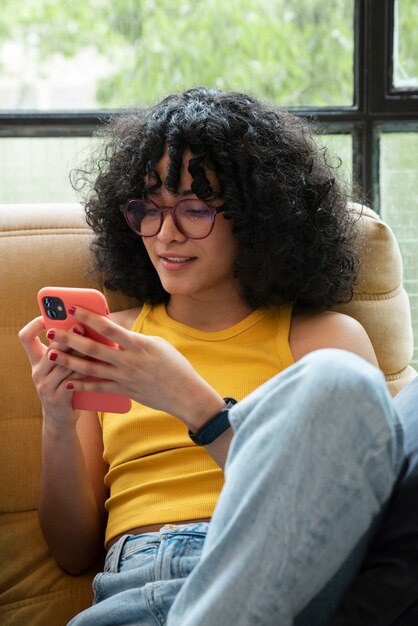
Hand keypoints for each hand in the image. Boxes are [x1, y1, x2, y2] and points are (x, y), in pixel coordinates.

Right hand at [18, 316, 82, 425]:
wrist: (60, 419)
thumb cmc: (64, 386)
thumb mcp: (58, 368)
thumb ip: (65, 350)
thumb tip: (84, 324)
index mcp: (36, 361)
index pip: (25, 338)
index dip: (34, 324)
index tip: (47, 315)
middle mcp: (37, 372)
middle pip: (50, 349)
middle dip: (66, 337)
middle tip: (80, 326)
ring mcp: (45, 386)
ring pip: (64, 365)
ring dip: (79, 353)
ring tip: (92, 344)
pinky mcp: (57, 398)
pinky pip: (72, 381)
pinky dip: (84, 372)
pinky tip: (94, 366)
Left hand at [45, 307, 224, 428]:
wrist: (185, 394)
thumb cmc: (175, 366)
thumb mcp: (158, 344)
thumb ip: (135, 339)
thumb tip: (117, 334)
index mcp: (139, 344)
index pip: (109, 327)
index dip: (90, 318)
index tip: (73, 309)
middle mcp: (129, 360)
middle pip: (93, 348)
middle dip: (70, 339)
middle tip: (52, 332)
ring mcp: (125, 377)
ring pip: (90, 368)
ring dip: (69, 361)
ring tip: (51, 355)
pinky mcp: (124, 391)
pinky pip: (99, 388)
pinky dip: (83, 385)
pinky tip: (68, 382)